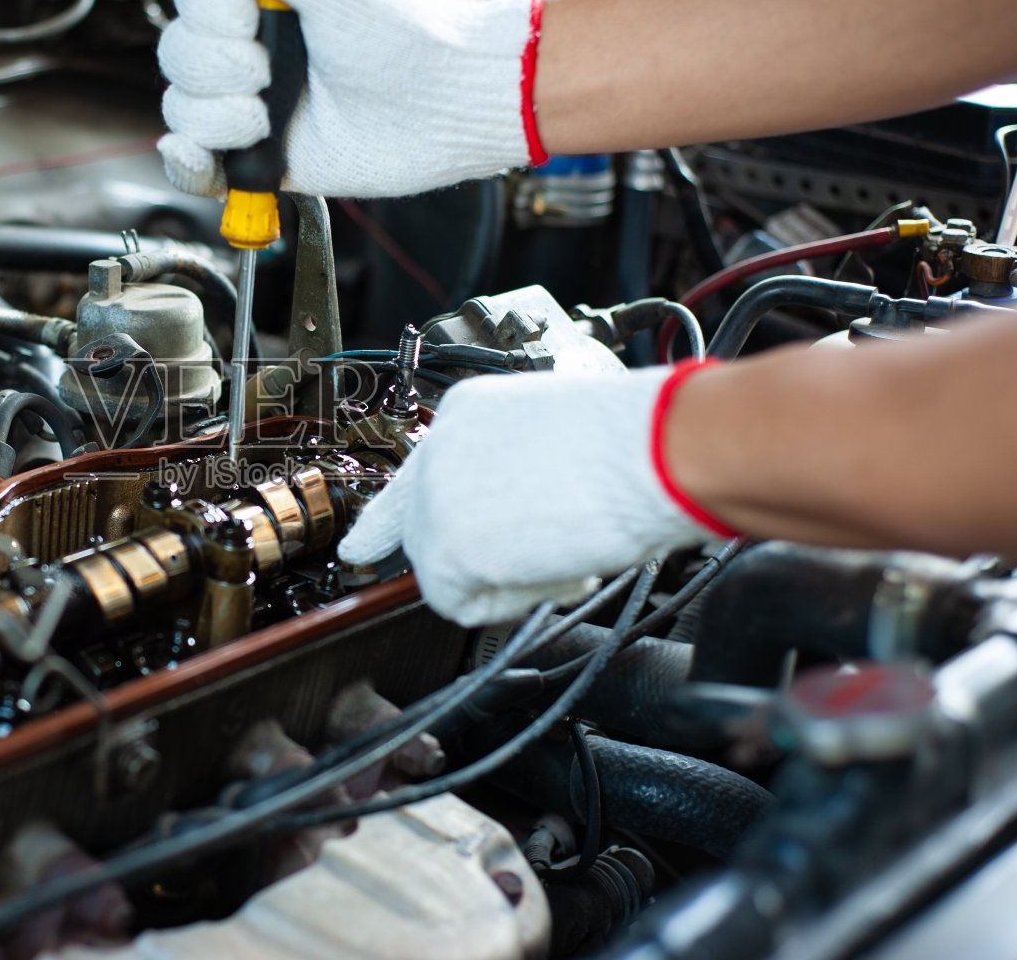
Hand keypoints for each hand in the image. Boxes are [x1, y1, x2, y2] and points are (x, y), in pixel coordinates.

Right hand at [156, 0, 546, 199]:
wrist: (443, 102)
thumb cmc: (402, 32)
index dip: (212, 13)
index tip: (256, 15)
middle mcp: (253, 51)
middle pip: (178, 56)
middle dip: (218, 67)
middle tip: (272, 70)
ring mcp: (254, 108)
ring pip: (181, 110)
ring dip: (218, 115)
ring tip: (268, 115)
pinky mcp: (264, 161)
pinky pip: (194, 169)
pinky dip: (186, 164)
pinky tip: (199, 154)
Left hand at [337, 364, 733, 626]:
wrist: (657, 450)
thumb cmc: (639, 444)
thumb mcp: (556, 442)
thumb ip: (510, 475)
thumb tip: (509, 522)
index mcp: (467, 414)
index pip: (416, 476)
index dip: (386, 522)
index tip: (359, 551)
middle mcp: (439, 450)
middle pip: (427, 533)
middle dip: (476, 560)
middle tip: (540, 554)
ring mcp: (435, 498)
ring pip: (449, 572)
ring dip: (509, 577)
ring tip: (567, 544)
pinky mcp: (445, 546)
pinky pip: (463, 603)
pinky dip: (510, 600)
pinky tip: (555, 565)